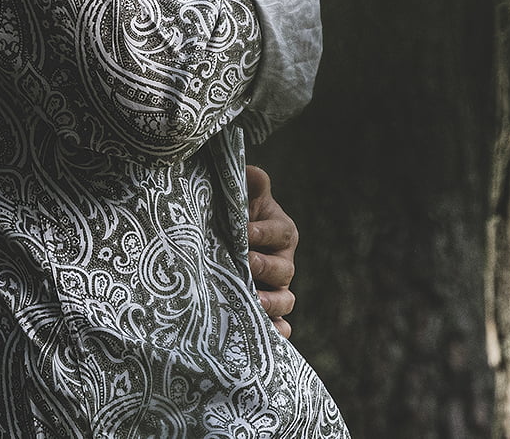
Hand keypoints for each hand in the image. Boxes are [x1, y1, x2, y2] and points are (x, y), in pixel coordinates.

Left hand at [245, 163, 296, 339]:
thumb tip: (252, 173)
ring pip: (286, 301)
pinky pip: (280, 328)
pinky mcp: (268, 315)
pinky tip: (264, 336)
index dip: (264, 233)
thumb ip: (251, 186)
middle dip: (265, 268)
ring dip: (271, 303)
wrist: (224, 245)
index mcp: (282, 232)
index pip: (280, 233)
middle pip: (284, 269)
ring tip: (253, 303)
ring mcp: (278, 291)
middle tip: (245, 265)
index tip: (244, 233)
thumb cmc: (235, 220)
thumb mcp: (243, 200)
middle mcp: (284, 263)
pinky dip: (276, 333)